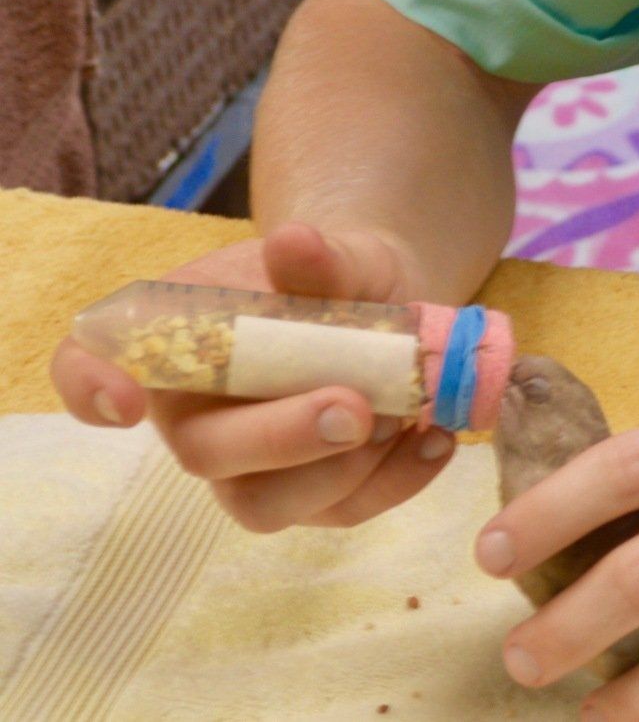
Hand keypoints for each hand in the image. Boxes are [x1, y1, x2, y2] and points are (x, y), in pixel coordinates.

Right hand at [47, 221, 460, 530]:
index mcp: (175, 345)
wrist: (387, 304)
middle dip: (282, 437)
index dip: (90, 386)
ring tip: (405, 415)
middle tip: (354, 409)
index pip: (90, 366)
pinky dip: (397, 480)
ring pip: (270, 504)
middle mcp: (199, 417)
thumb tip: (296, 241)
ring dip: (342, 470)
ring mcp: (253, 467)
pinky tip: (434, 439)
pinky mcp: (315, 496)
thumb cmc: (331, 278)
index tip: (126, 401)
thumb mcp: (333, 255)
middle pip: (206, 453)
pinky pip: (343, 511)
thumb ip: (317, 257)